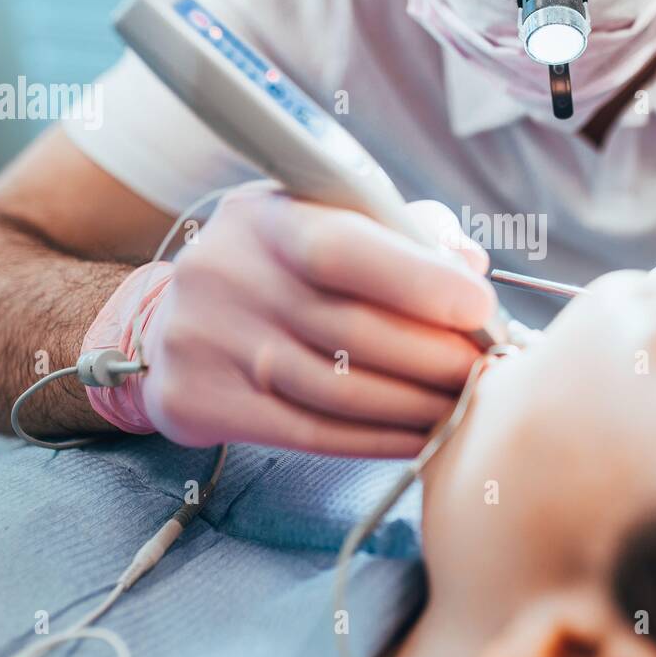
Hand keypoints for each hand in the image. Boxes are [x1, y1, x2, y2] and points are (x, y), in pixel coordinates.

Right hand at [92, 186, 496, 456]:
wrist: (170, 318)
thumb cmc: (280, 266)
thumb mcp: (326, 221)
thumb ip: (402, 233)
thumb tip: (469, 266)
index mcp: (265, 217)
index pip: (344, 250)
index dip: (418, 282)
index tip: (480, 308)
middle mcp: (226, 274)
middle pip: (351, 331)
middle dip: (434, 356)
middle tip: (484, 370)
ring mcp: (203, 341)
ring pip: (336, 391)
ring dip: (414, 405)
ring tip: (461, 406)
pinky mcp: (196, 401)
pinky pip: (308, 433)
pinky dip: (377, 439)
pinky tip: (420, 437)